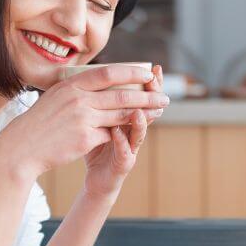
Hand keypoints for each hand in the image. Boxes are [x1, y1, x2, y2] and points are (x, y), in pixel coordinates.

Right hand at [0, 64, 169, 181]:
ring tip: (159, 112)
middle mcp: (79, 99)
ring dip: (144, 114)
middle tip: (164, 97)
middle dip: (147, 96)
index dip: (131, 73)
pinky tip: (137, 130)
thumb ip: (77, 88)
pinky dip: (124, 132)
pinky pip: (111, 134)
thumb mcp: (55, 96)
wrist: (22, 147)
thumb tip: (100, 79)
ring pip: (121, 115)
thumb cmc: (39, 122)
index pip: (108, 73)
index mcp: (72, 85)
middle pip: (122, 95)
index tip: (148, 73)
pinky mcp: (85, 139)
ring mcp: (83, 119)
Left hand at [82, 65, 164, 198]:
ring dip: (140, 120)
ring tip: (138, 109)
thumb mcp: (98, 120)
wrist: (95, 178)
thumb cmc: (97, 146)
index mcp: (128, 119)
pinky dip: (120, 142)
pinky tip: (116, 131)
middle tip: (153, 83)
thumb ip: (99, 101)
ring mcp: (131, 149)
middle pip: (147, 111)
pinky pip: (124, 153)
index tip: (153, 67)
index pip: (141, 98)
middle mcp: (133, 132)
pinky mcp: (123, 165)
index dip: (149, 84)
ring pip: (139, 133)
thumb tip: (92, 74)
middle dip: (151, 96)